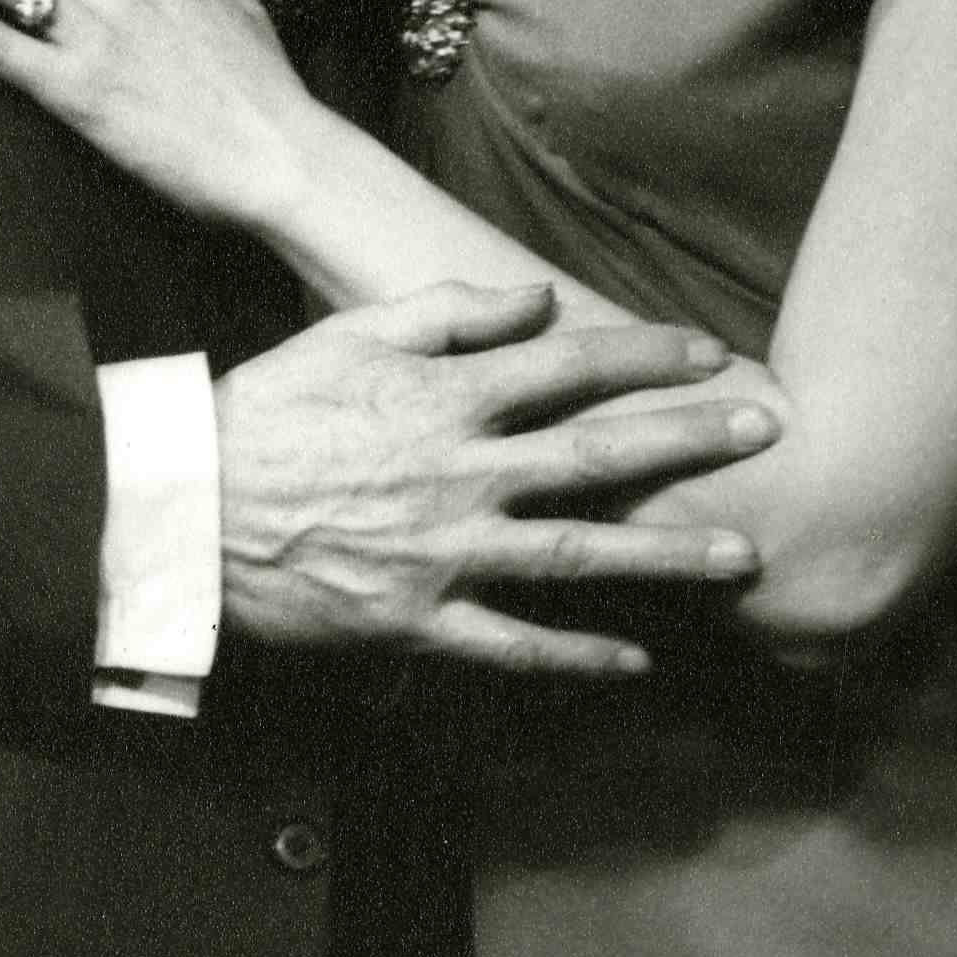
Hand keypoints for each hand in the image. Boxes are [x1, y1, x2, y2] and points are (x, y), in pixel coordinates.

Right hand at [214, 281, 771, 675]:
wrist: (189, 510)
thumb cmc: (269, 411)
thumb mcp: (351, 334)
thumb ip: (452, 312)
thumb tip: (541, 297)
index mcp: (444, 397)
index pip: (568, 366)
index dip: (646, 355)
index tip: (711, 349)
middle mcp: (459, 474)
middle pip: (598, 455)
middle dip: (690, 440)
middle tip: (768, 432)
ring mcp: (444, 554)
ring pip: (578, 556)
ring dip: (667, 555)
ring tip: (742, 555)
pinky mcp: (418, 620)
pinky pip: (513, 645)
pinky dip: (578, 655)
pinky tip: (639, 659)